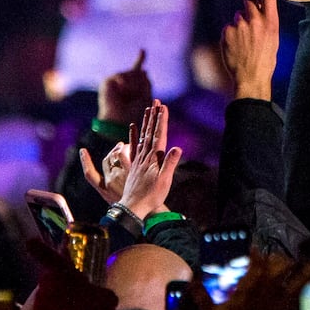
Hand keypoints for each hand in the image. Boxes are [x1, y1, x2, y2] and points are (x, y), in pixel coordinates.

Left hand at [24, 237, 117, 309]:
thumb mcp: (106, 297)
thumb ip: (101, 291)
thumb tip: (104, 295)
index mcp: (61, 272)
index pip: (47, 255)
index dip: (39, 247)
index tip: (31, 241)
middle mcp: (46, 284)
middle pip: (50, 275)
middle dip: (60, 277)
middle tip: (74, 282)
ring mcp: (40, 301)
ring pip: (49, 292)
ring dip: (59, 295)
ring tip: (74, 304)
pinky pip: (48, 308)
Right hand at [78, 141, 130, 204]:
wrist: (144, 210)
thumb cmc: (135, 207)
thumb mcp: (119, 201)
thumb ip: (114, 189)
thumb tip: (115, 174)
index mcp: (105, 191)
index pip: (90, 174)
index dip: (85, 162)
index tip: (82, 151)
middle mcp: (110, 182)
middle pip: (107, 160)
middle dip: (112, 151)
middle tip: (120, 146)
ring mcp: (119, 175)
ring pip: (115, 155)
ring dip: (120, 148)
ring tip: (127, 146)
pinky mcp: (130, 169)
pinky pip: (124, 153)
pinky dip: (126, 147)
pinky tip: (133, 144)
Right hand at [97, 48, 152, 125]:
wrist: (120, 121)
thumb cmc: (134, 112)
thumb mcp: (146, 97)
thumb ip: (146, 82)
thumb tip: (144, 70)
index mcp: (134, 87)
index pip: (138, 70)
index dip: (140, 59)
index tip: (142, 50)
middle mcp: (124, 82)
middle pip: (139, 72)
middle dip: (140, 84)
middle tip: (135, 97)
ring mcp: (116, 82)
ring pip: (131, 73)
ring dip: (133, 85)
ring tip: (128, 96)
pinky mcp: (107, 82)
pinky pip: (121, 75)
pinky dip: (124, 83)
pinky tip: (122, 90)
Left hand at [120, 100, 181, 220]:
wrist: (134, 208)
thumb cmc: (151, 197)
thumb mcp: (164, 182)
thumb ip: (169, 164)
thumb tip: (177, 148)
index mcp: (153, 159)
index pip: (158, 135)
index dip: (161, 120)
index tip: (163, 107)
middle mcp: (145, 156)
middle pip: (150, 132)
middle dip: (153, 116)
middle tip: (156, 101)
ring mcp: (139, 160)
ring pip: (143, 136)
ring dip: (146, 122)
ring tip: (148, 109)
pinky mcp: (135, 165)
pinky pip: (134, 146)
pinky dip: (134, 135)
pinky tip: (133, 128)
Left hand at [221, 0, 278, 101]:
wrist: (251, 77)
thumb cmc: (265, 59)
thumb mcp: (272, 38)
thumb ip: (264, 20)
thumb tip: (254, 7)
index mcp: (271, 22)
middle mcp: (256, 20)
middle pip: (247, 2)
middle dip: (247, 8)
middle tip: (249, 26)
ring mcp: (240, 26)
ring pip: (237, 17)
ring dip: (239, 25)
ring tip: (244, 43)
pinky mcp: (227, 32)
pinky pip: (228, 28)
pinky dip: (231, 36)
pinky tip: (236, 48)